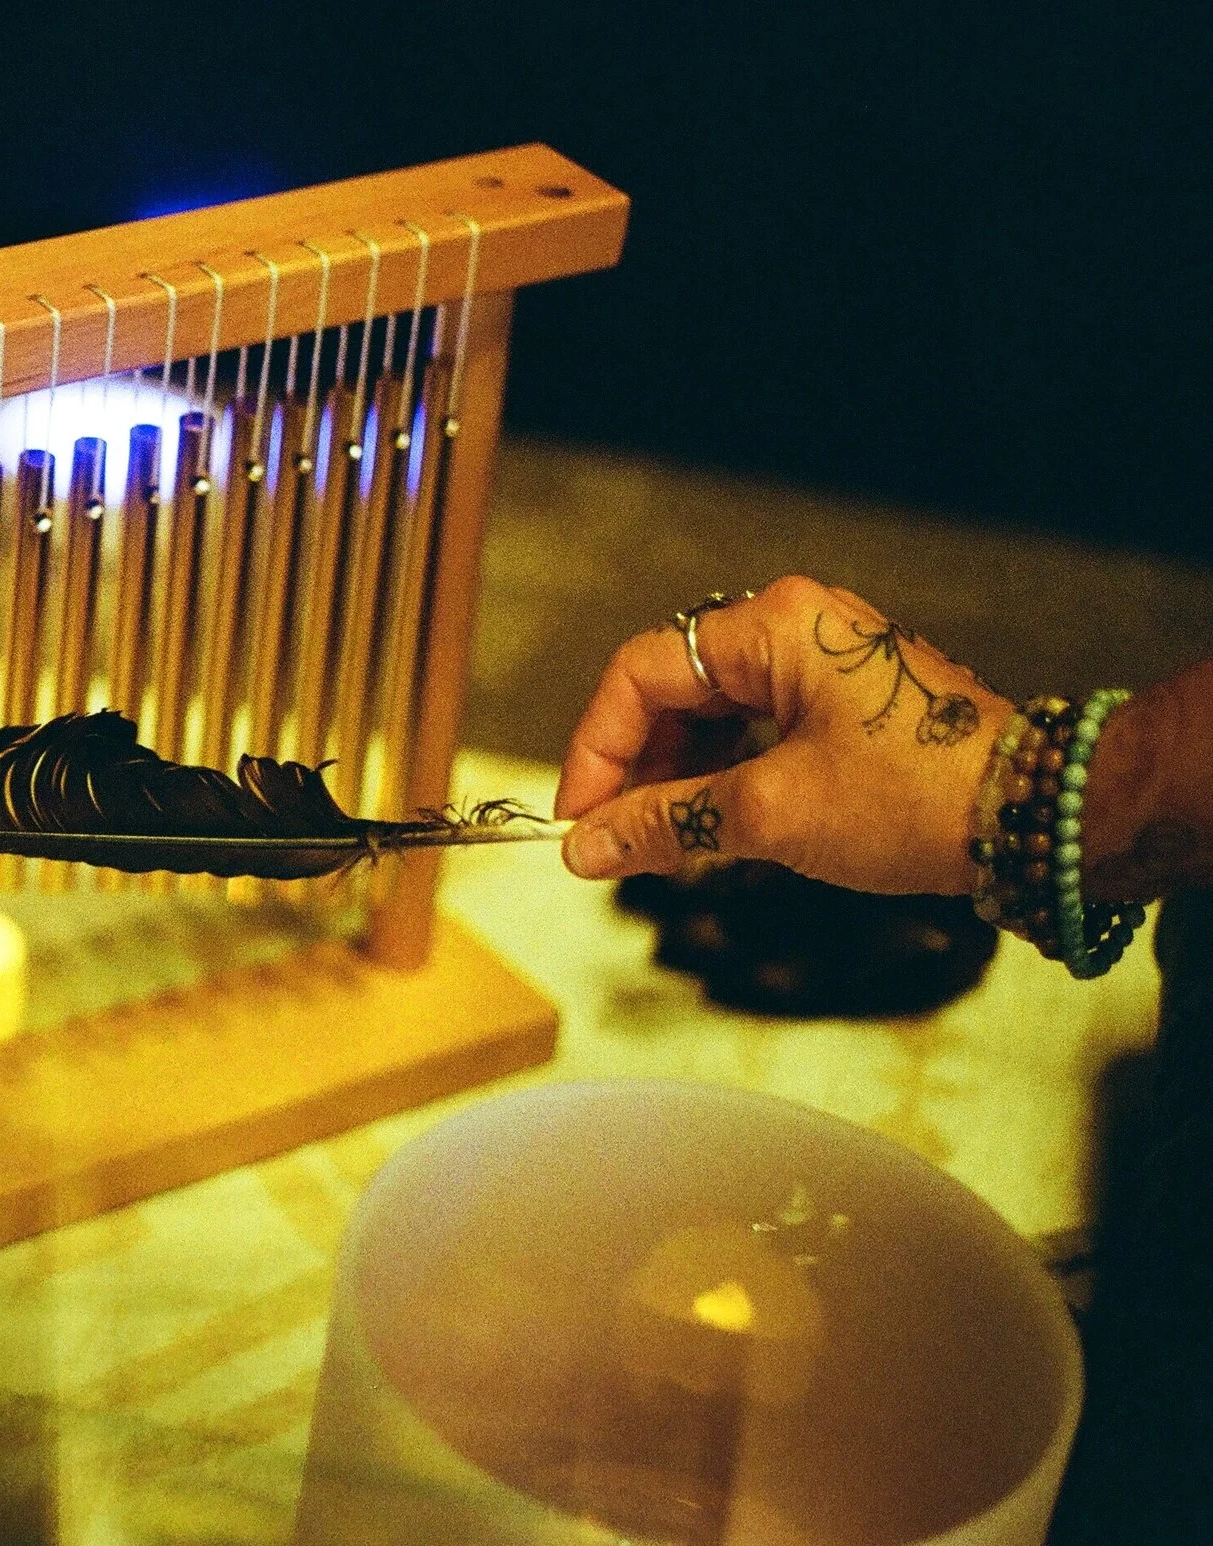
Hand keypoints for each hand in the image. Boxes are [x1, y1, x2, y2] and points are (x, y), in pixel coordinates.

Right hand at [553, 576, 1012, 894]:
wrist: (1036, 815)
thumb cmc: (917, 799)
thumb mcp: (771, 815)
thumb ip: (665, 823)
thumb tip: (587, 847)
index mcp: (774, 628)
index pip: (642, 673)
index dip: (596, 748)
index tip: (579, 818)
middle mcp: (797, 627)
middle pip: (673, 688)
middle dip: (635, 767)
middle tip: (612, 838)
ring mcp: (826, 660)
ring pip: (713, 712)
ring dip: (676, 776)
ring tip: (660, 841)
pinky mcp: (848, 699)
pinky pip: (756, 726)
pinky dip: (722, 775)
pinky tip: (712, 824)